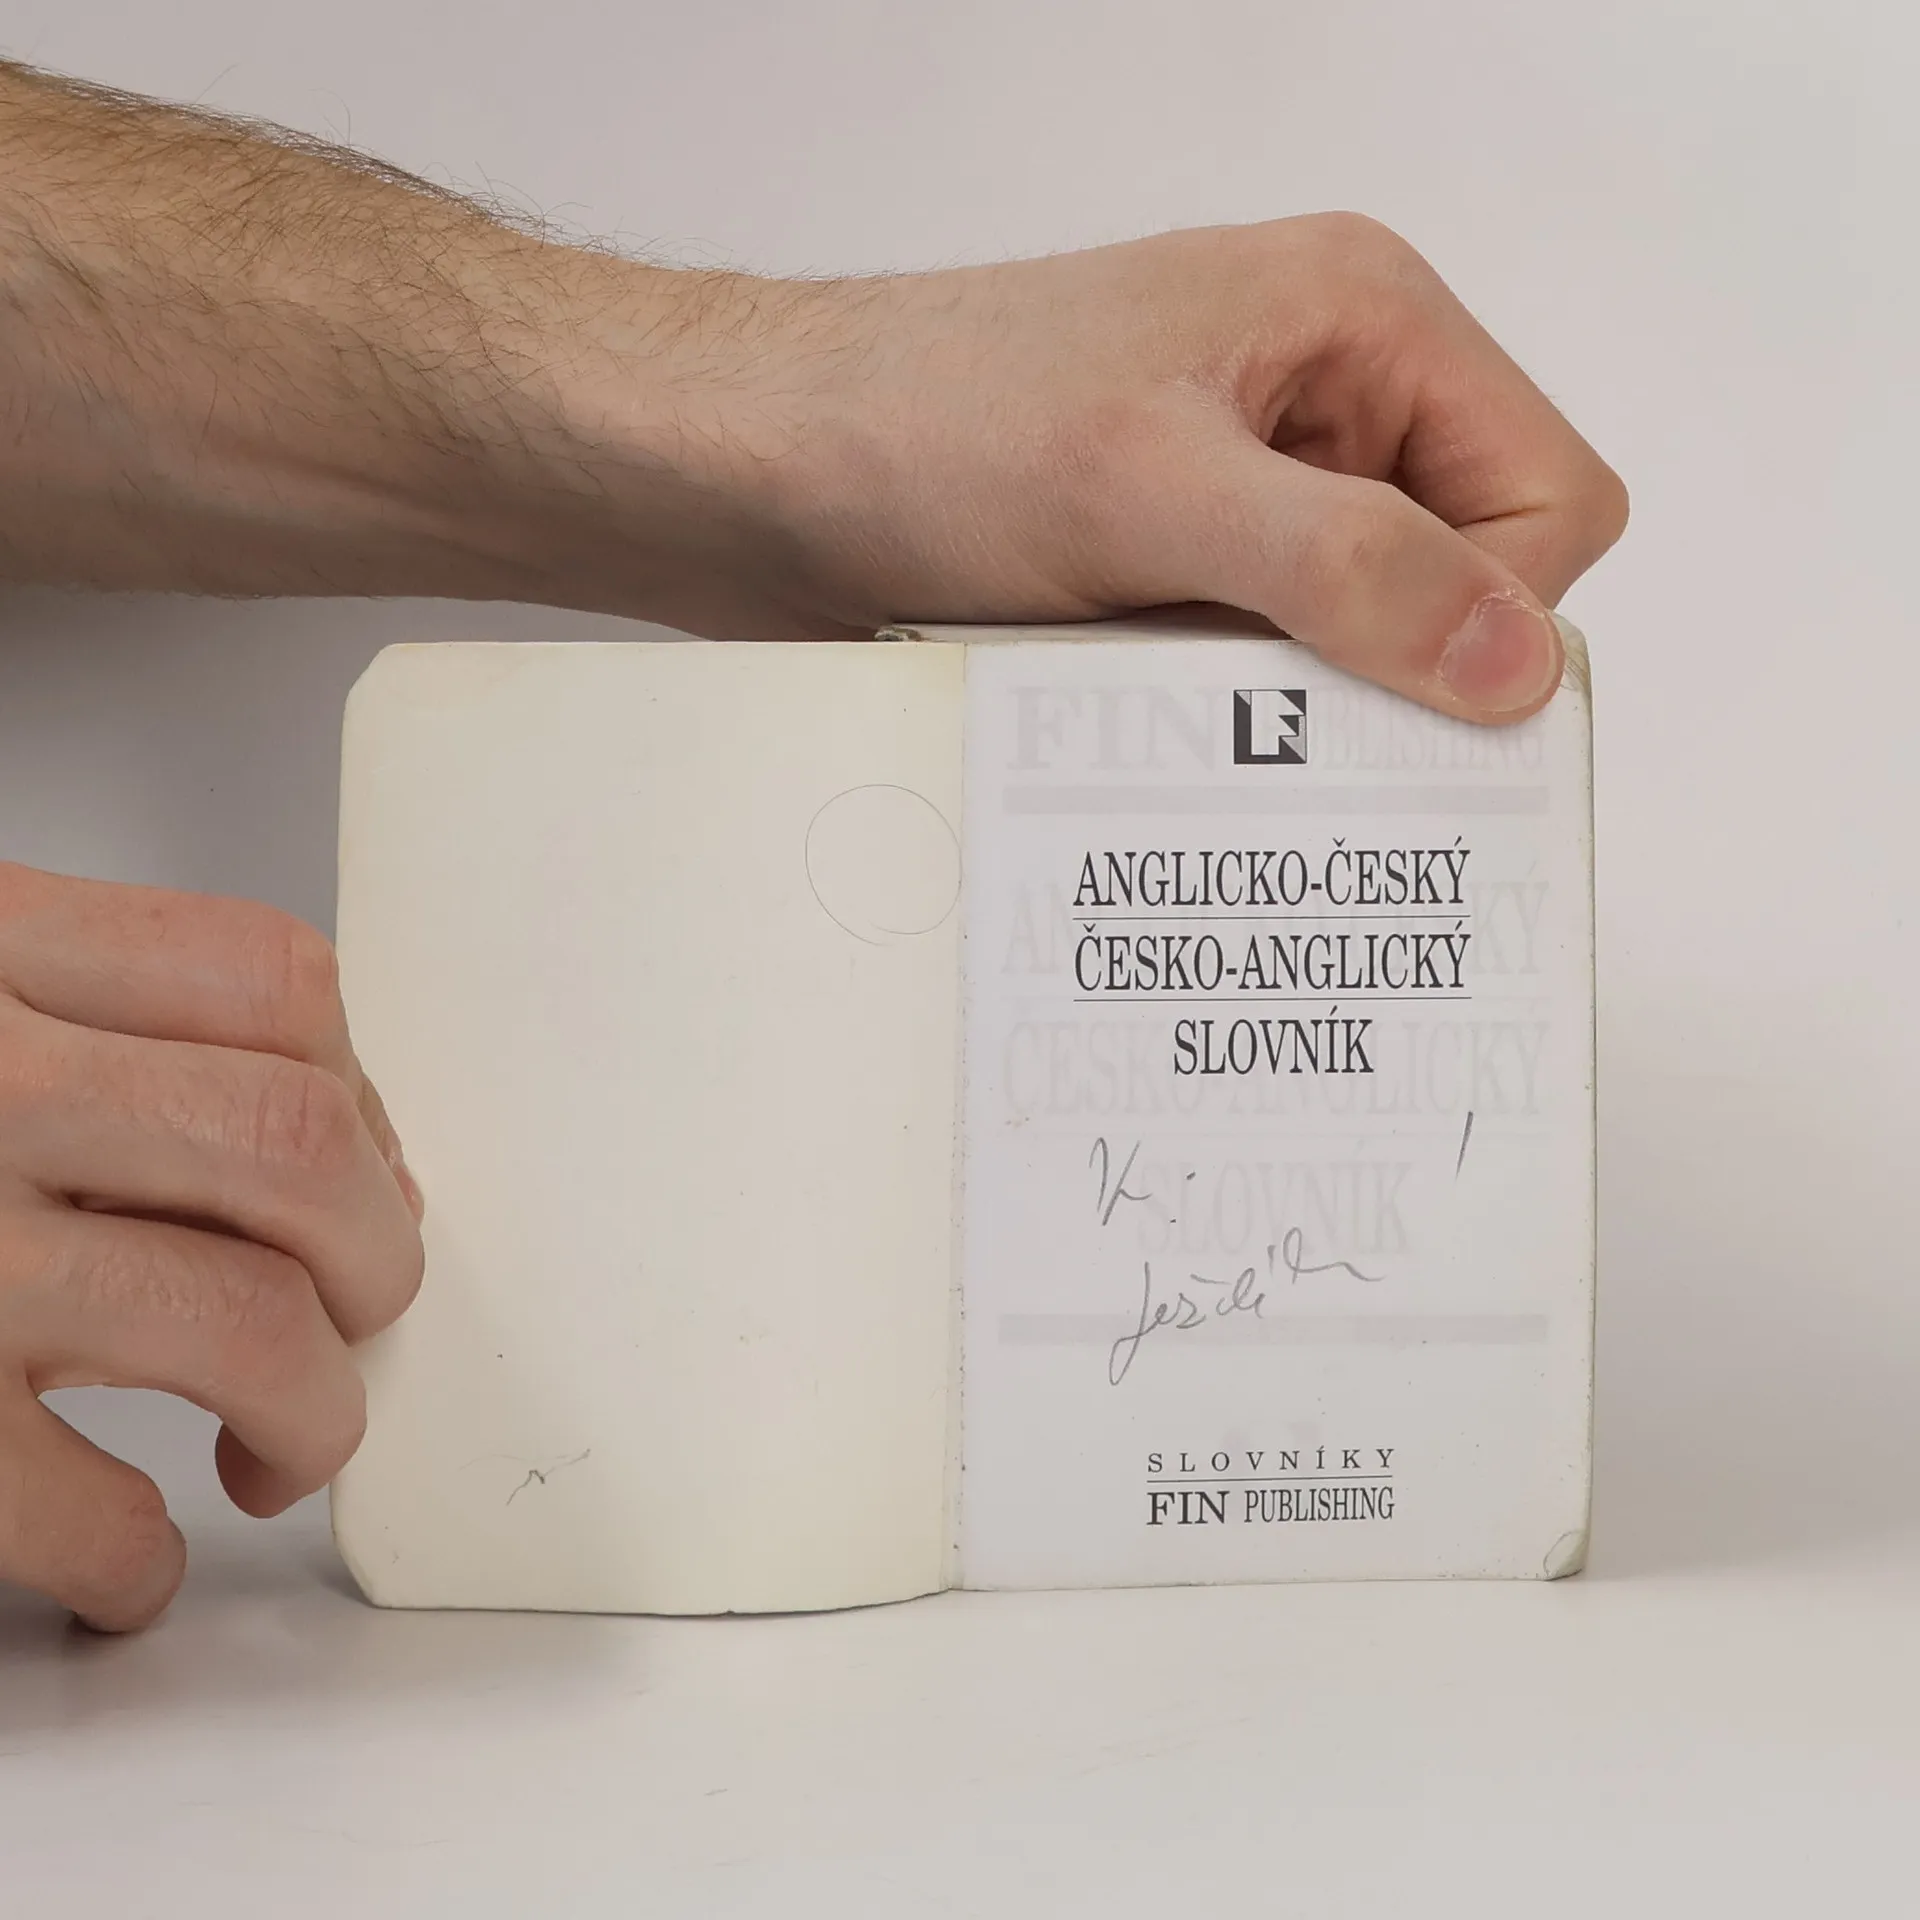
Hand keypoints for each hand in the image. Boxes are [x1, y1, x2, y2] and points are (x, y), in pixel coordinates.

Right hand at [0, 864, 422, 1630]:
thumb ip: (75, 1015)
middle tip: (357, 1311)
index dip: (355, 1088)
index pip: (269, 982)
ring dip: (310, 1408)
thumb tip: (322, 1134)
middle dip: (374, 1252)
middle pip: (293, 1148)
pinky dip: (132, 1559)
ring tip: (278, 1446)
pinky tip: (119, 1558)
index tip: (365, 1163)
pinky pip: (76, 1513)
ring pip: (237, 1322)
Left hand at [603, 215, 1627, 721]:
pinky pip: (1271, 662)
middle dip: (1390, 664)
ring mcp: (1250, 482)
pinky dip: (1230, 710)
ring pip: (1365, 635)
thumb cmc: (923, 423)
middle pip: (1468, 576)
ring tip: (1180, 699)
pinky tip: (1148, 712)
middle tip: (1274, 715)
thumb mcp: (1149, 492)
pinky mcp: (1180, 558)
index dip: (1493, 613)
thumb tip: (1515, 661)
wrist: (754, 469)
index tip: (1382, 688)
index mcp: (1364, 321)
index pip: (1551, 500)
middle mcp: (1327, 397)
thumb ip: (1347, 568)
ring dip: (1295, 698)